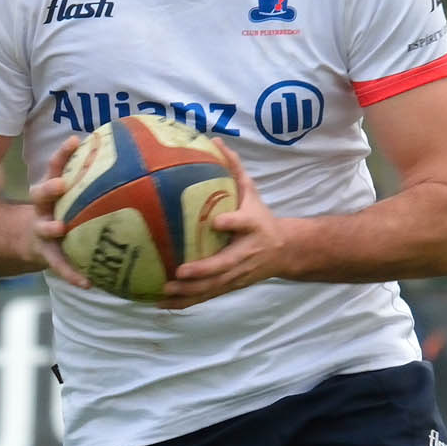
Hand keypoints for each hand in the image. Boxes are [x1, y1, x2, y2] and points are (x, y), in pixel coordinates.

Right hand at [26, 136, 89, 289]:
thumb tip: (143, 165)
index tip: (75, 141)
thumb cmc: (69, 212)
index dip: (63, 153)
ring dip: (50, 227)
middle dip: (49, 186)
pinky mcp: (47, 255)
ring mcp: (42, 231)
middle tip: (61, 184)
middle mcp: (44, 208)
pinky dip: (72, 274)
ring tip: (60, 228)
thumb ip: (101, 184)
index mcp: (53, 190)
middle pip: (40, 192)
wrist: (37, 241)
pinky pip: (59, 266)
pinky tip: (87, 284)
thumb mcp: (78, 196)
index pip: (55, 166)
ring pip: (43, 227)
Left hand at [160, 142, 294, 308]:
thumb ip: (234, 169)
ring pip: (213, 287)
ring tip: (164, 292)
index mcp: (253, 227)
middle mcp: (245, 254)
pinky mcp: (229, 286)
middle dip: (203, 272)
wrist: (285, 251)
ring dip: (189, 293)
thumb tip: (215, 140)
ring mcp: (237, 275)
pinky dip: (184, 303)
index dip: (232, 223)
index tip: (218, 221)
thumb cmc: (261, 219)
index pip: (243, 224)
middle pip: (225, 266)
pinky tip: (161, 305)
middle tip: (179, 272)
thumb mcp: (252, 193)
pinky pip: (205, 296)